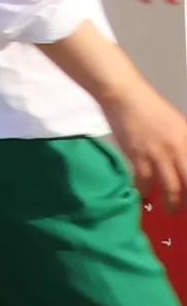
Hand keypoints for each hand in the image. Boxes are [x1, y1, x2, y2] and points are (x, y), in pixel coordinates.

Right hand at [112, 80, 186, 210]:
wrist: (124, 95)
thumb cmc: (151, 108)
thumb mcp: (178, 125)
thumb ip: (185, 145)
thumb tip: (184, 165)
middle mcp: (179, 149)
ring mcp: (158, 154)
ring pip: (171, 188)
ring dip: (172, 203)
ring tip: (172, 210)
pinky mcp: (137, 156)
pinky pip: (144, 182)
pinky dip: (145, 191)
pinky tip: (145, 196)